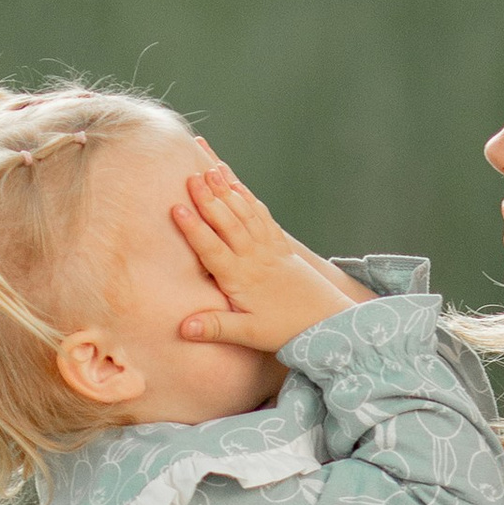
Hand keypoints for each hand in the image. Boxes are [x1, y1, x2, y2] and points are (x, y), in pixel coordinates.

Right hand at [171, 162, 366, 354]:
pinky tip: (236, 182)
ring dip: (227, 190)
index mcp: (242, 279)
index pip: (213, 250)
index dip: (194, 229)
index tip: (177, 208)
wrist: (326, 321)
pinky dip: (247, 196)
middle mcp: (254, 257)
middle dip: (209, 199)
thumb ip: (216, 328)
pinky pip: (261, 215)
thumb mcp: (249, 335)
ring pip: (245, 213)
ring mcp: (269, 247)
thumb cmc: (285, 330)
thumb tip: (184, 328)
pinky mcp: (280, 244)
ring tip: (211, 169)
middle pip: (228, 223)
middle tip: (191, 177)